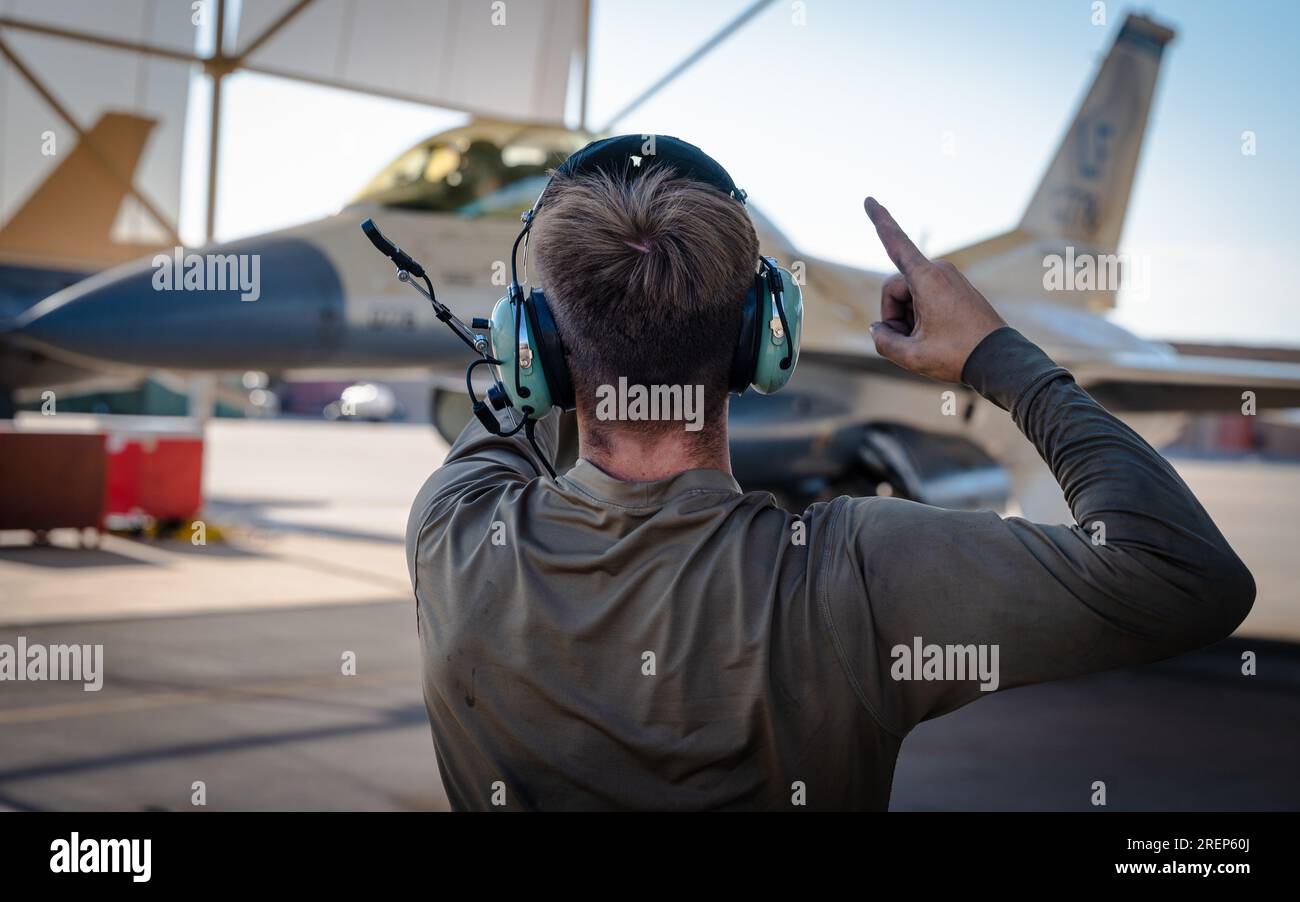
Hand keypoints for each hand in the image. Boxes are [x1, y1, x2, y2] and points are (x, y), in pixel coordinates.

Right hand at [864, 197, 1006, 382]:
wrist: (1000, 360)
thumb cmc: (957, 356)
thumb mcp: (911, 356)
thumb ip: (884, 341)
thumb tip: (878, 329)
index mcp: (927, 279)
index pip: (896, 244)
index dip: (880, 221)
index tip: (869, 199)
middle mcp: (939, 271)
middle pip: (895, 287)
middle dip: (893, 315)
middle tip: (909, 341)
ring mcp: (950, 279)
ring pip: (909, 295)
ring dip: (907, 319)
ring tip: (927, 342)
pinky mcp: (956, 289)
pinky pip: (925, 298)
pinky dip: (921, 318)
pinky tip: (936, 338)